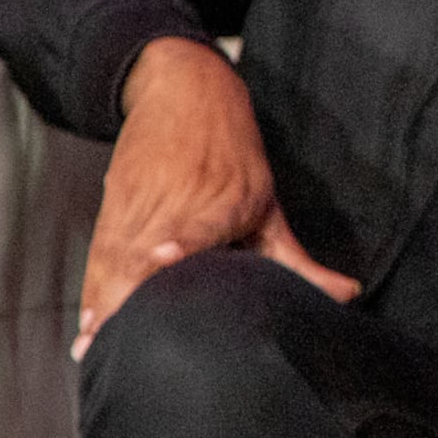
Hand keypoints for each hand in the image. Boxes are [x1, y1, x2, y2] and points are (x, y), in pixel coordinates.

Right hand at [77, 37, 360, 356]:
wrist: (186, 94)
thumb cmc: (235, 158)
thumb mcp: (269, 207)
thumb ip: (298, 261)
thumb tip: (349, 294)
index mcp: (223, 203)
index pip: (199, 226)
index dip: (180, 242)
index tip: (160, 255)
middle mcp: (177, 205)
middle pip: (148, 256)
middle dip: (129, 298)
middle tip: (113, 341)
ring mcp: (141, 206)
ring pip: (118, 259)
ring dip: (104, 303)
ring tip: (93, 343)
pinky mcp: (115, 207)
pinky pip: (102, 254)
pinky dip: (94, 287)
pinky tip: (87, 324)